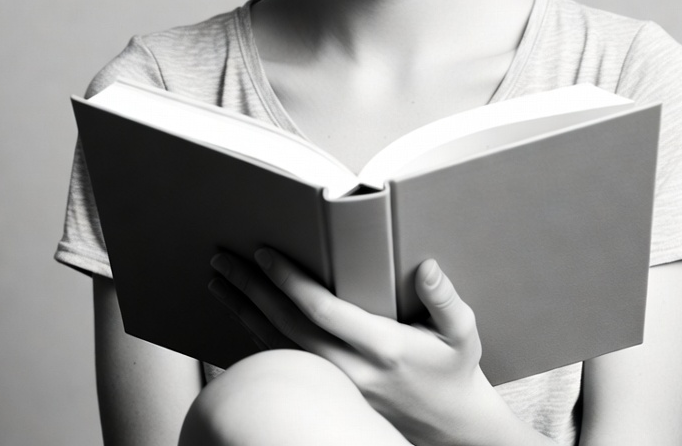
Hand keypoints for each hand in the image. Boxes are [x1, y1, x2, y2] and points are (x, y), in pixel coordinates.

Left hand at [208, 249, 505, 445]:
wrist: (450, 427)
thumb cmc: (453, 369)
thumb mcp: (462, 332)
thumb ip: (445, 298)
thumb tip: (427, 266)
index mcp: (383, 349)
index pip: (322, 311)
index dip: (289, 281)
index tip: (265, 254)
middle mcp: (352, 371)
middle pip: (287, 326)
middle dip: (252, 289)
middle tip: (224, 258)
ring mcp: (336, 388)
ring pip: (278, 346)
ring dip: (244, 311)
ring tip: (218, 280)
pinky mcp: (328, 394)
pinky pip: (284, 363)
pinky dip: (255, 336)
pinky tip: (239, 314)